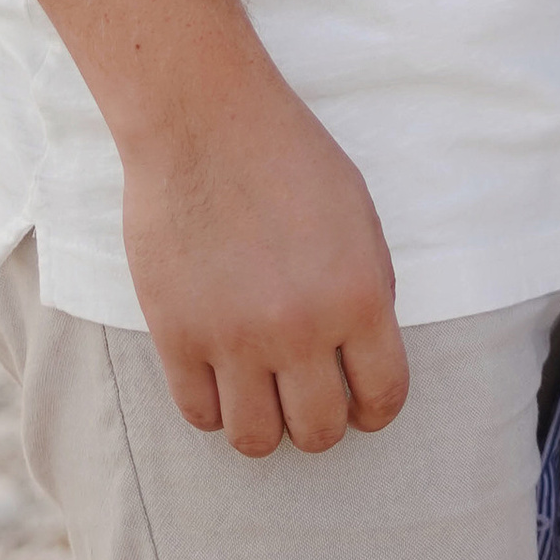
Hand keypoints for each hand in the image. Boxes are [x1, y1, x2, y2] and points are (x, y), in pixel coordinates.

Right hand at [120, 51, 410, 457]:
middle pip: (318, 432)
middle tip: (305, 393)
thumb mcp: (359, 218)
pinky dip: (213, 405)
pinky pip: (199, 414)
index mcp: (358, 296)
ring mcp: (233, 337)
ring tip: (259, 391)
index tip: (359, 404)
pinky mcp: (176, 334)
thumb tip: (362, 360)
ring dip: (264, 423)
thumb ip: (368, 291)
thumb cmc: (287, 157)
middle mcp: (300, 327)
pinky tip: (218, 374)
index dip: (374, 410)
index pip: (383, 397)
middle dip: (318, 420)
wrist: (202, 120)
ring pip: (256, 440)